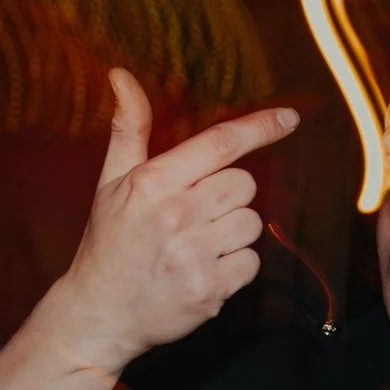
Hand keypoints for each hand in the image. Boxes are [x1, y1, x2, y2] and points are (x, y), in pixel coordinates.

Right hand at [37, 71, 295, 378]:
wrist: (100, 314)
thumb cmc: (110, 243)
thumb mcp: (111, 182)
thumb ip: (128, 129)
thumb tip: (121, 76)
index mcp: (152, 183)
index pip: (219, 144)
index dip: (260, 128)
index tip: (289, 118)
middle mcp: (176, 216)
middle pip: (244, 184)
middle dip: (228, 195)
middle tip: (195, 214)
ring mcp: (194, 255)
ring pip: (251, 224)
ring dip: (233, 232)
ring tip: (196, 245)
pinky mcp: (210, 290)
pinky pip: (251, 263)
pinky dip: (235, 267)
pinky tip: (204, 270)